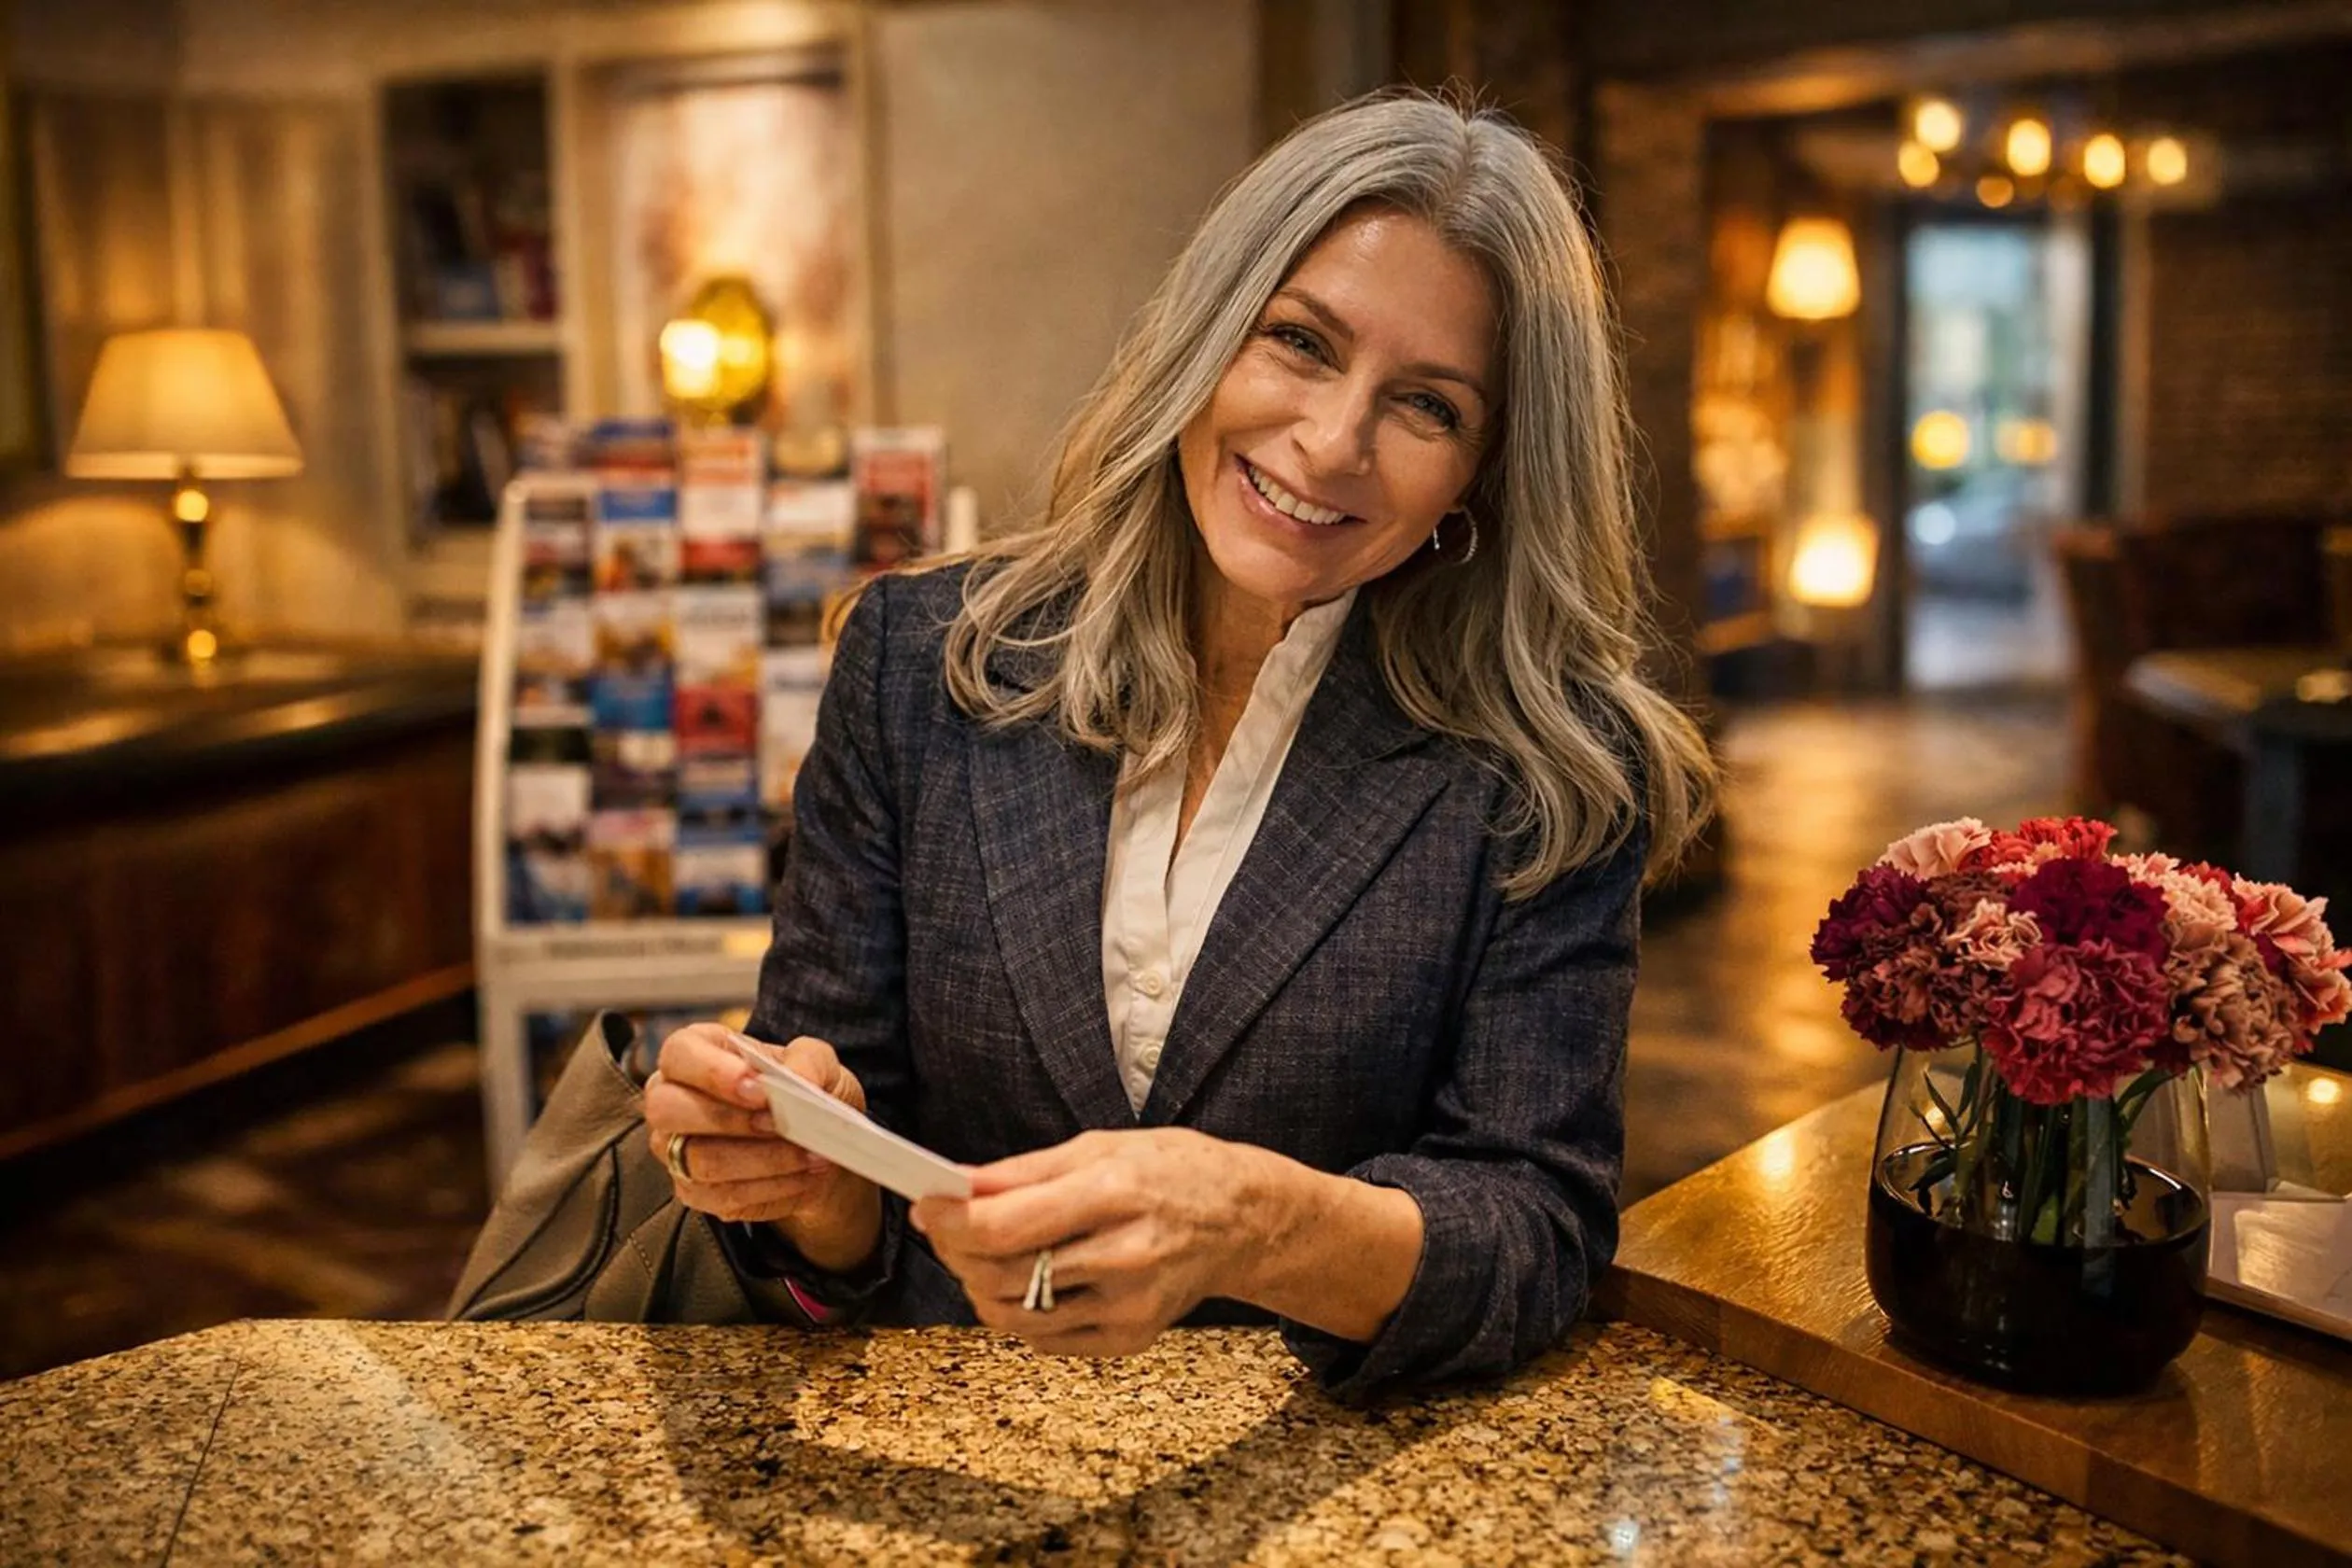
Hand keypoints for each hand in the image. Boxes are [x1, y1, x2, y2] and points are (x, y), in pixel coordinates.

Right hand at [644, 1022, 882, 1271]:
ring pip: (700, 1160)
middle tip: (779, 1123)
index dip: (712, 1070)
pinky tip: (803, 1176)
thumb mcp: (818, 1065)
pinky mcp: (692, 1190)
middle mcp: (670, 1099)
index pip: (678, 1054)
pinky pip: (722, 1195)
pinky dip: (770, 1187)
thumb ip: (809, 1062)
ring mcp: (674, 1149)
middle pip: (667, 1110)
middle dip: (730, 1119)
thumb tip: (799, 1080)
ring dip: (763, 1159)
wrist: (816, 1144)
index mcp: (693, 1053)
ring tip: (810, 1153)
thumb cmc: (803, 1091)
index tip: (757, 1087)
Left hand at [909, 1129, 1268, 1356]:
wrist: (1243, 1220)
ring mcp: (1128, 1305)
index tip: (925, 1205)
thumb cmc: (1171, 1171)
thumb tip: (956, 1186)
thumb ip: (1022, 1173)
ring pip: (1015, 1316)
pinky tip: (1030, 1280)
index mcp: (1113, 1195)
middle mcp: (1123, 1257)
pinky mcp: (1130, 1337)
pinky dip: (1020, 1311)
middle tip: (945, 1228)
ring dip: (981, 1286)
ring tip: (984, 1255)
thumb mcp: (1099, 1147)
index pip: (1004, 1228)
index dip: (950, 1222)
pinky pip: (1045, 1337)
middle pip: (1002, 1276)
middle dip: (957, 1253)